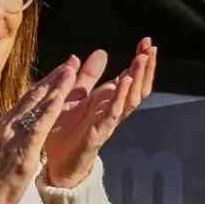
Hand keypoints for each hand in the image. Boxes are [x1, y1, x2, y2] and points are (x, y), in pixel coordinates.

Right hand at [0, 58, 79, 203]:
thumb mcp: (6, 146)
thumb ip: (16, 129)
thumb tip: (25, 117)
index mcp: (8, 123)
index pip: (30, 97)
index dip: (47, 81)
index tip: (63, 68)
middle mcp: (10, 125)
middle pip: (34, 95)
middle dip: (54, 77)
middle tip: (72, 62)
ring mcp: (14, 137)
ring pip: (36, 107)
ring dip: (54, 88)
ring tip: (70, 72)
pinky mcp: (21, 152)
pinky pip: (36, 128)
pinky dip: (47, 112)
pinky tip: (58, 100)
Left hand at [43, 38, 157, 186]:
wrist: (55, 162)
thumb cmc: (66, 131)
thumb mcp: (75, 95)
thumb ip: (88, 76)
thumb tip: (101, 52)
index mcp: (108, 100)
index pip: (132, 77)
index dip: (140, 61)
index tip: (146, 41)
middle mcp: (113, 110)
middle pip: (138, 86)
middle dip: (145, 67)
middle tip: (150, 46)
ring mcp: (108, 121)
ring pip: (131, 99)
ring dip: (138, 78)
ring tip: (142, 59)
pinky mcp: (99, 132)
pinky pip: (114, 113)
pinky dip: (121, 97)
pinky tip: (124, 81)